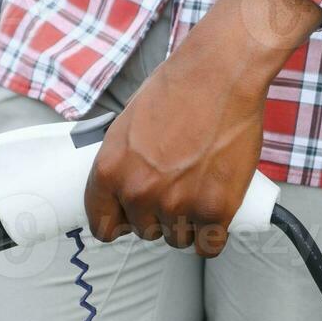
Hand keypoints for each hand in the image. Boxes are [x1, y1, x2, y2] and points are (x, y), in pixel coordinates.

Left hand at [84, 0, 321, 256]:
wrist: (220, 75)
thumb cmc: (176, 89)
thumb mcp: (127, 125)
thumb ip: (121, 163)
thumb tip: (121, 189)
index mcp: (110, 172)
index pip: (102, 225)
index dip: (118, 222)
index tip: (128, 219)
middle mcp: (139, 193)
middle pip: (144, 231)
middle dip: (158, 216)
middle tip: (175, 189)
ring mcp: (178, 204)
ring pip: (177, 238)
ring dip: (187, 224)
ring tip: (199, 191)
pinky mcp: (215, 210)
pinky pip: (209, 245)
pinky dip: (213, 235)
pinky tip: (215, 215)